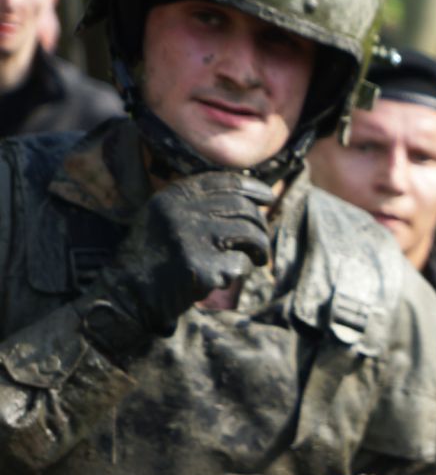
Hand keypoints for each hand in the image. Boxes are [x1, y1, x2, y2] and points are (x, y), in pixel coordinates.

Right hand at [89, 172, 271, 339]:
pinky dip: (239, 272)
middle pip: (242, 209)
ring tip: (259, 259)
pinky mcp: (199, 267)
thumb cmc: (155, 256)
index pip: (224, 182)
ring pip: (248, 234)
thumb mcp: (167, 218)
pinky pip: (239, 264)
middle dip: (260, 226)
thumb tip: (251, 198)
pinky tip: (223, 278)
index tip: (268, 197)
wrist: (128, 292)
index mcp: (172, 196)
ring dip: (260, 249)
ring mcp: (190, 239)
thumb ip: (199, 205)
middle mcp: (181, 212)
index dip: (252, 188)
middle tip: (262, 244)